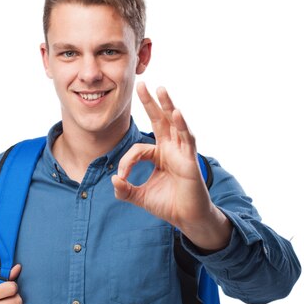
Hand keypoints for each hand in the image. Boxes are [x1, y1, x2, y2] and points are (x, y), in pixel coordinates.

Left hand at [111, 83, 231, 250]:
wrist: (187, 219)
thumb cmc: (168, 205)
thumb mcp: (140, 197)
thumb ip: (125, 190)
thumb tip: (113, 180)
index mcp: (159, 155)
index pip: (139, 149)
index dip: (127, 162)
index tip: (122, 178)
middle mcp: (171, 149)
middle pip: (159, 121)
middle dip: (150, 103)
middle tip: (141, 84)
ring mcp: (182, 153)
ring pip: (174, 125)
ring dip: (167, 106)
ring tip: (161, 89)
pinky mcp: (190, 160)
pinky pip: (186, 139)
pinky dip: (181, 126)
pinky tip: (175, 112)